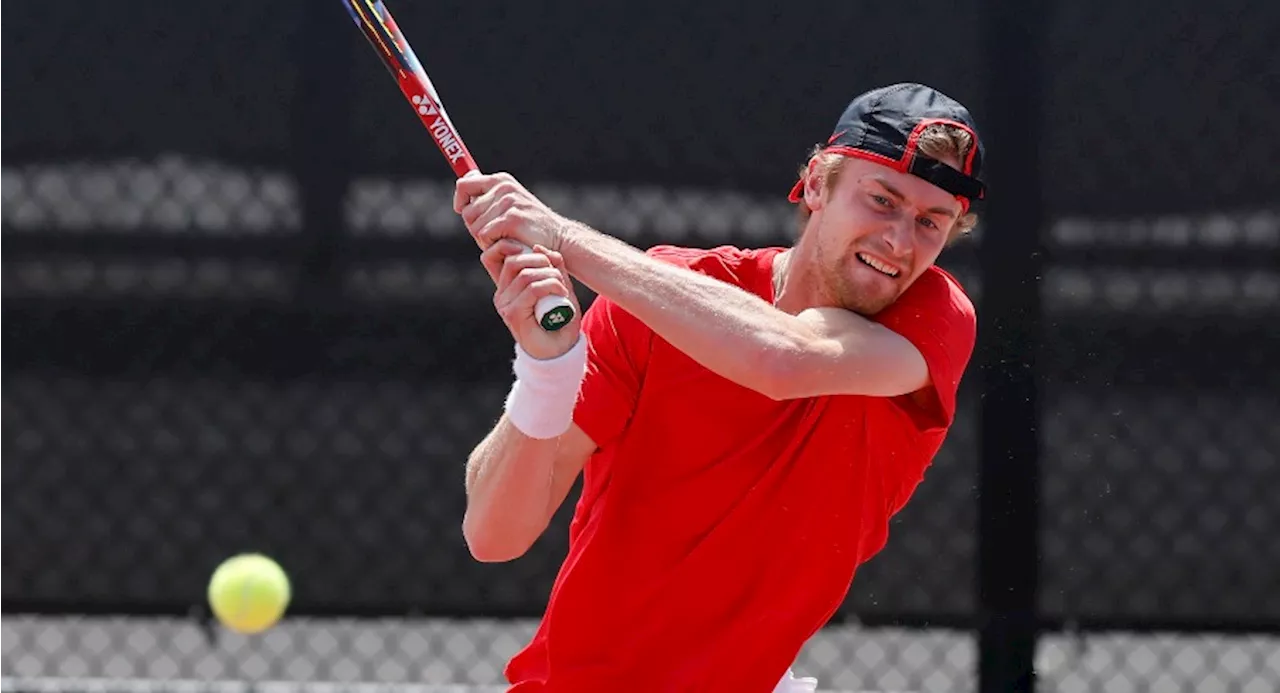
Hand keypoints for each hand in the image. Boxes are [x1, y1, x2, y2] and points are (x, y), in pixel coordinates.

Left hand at [454, 172, 569, 252]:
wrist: (558, 237)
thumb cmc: (529, 225)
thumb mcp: (510, 204)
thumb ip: (488, 200)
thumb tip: (462, 198)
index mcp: (501, 181)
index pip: (464, 185)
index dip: (460, 201)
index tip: (462, 211)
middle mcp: (503, 188)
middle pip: (467, 212)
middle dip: (475, 227)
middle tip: (492, 235)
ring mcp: (508, 202)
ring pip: (474, 226)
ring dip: (484, 239)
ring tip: (501, 240)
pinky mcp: (511, 219)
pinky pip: (484, 235)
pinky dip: (491, 244)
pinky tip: (506, 244)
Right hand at [480, 239, 582, 359]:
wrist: (559, 350)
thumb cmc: (559, 318)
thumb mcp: (559, 286)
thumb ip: (552, 267)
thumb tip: (539, 247)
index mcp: (507, 285)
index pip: (492, 255)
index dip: (507, 244)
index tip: (533, 248)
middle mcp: (501, 293)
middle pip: (512, 260)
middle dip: (539, 259)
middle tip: (557, 273)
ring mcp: (505, 304)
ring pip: (524, 274)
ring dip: (550, 275)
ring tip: (562, 287)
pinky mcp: (513, 314)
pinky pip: (532, 289)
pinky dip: (551, 285)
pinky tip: (561, 292)